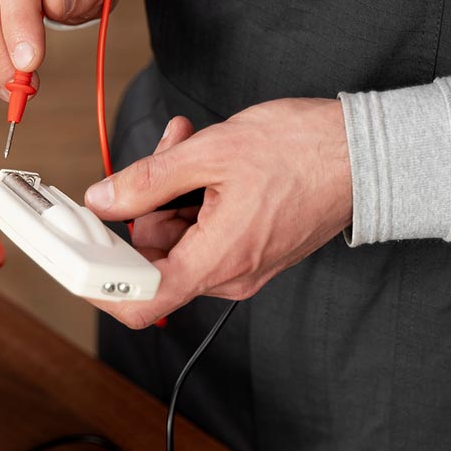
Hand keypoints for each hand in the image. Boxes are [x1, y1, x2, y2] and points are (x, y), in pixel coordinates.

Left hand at [84, 98, 352, 327]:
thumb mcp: (210, 153)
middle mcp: (229, 275)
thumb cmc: (304, 151)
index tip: (78, 257)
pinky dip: (195, 196)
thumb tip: (102, 200)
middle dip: (144, 205)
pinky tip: (204, 159)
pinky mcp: (254, 249)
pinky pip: (205, 230)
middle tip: (158, 160)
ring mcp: (244, 264)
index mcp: (216, 260)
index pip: (140, 304)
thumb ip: (145, 181)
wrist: (372, 152)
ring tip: (187, 146)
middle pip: (154, 257)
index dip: (100, 285)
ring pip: (177, 236)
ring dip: (170, 190)